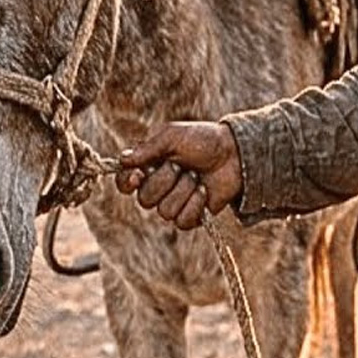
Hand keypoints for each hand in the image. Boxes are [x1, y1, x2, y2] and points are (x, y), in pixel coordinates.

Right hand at [114, 121, 242, 228]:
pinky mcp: (190, 216)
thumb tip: (122, 160)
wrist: (234, 153)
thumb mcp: (173, 136)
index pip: (125, 182)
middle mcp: (158, 186)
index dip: (126, 183)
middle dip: (165, 180)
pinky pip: (182, 221)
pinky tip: (204, 190)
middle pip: (145, 199)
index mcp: (149, 166)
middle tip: (181, 165)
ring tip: (196, 175)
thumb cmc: (203, 139)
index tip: (137, 176)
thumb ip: (148, 148)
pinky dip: (195, 204)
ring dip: (184, 190)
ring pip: (164, 211)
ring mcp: (174, 202)